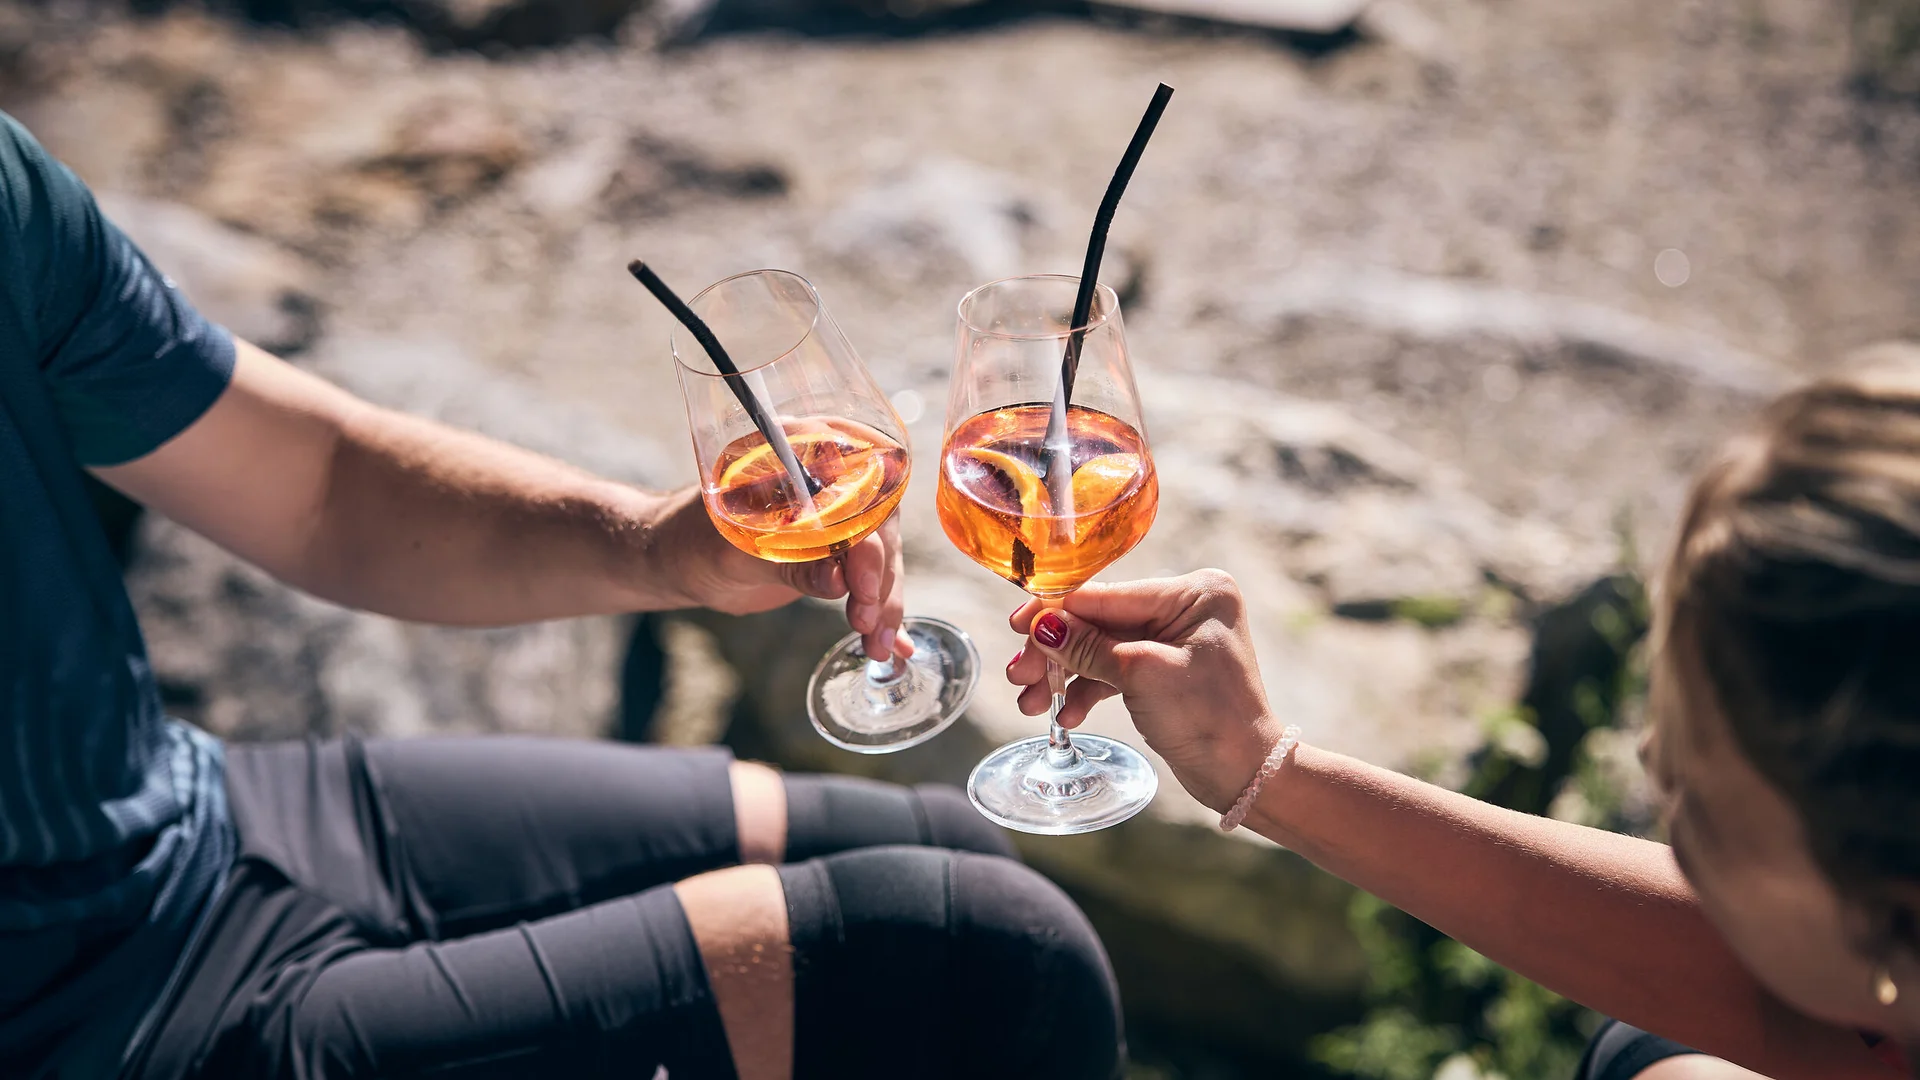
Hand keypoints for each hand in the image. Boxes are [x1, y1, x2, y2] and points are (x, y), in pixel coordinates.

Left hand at [651, 487, 909, 659]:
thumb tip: (839, 580)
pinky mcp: (838, 551)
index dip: (870, 537)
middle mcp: (830, 479)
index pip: (860, 490)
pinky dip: (881, 611)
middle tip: (868, 622)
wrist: (677, 559)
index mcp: (804, 453)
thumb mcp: (734, 552)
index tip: (862, 584)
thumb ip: (788, 563)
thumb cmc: (692, 540)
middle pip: (880, 527)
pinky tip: (895, 645)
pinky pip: (869, 579)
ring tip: (878, 646)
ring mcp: (838, 516)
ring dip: (884, 605)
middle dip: (881, 581)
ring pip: (882, 559)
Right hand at [1007, 570, 1282, 811]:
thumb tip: (1040, 626)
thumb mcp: (1143, 676)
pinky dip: (1088, 691)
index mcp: (1195, 592)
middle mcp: (1187, 606)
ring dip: (1065, 676)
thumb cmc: (1210, 719)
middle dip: (1057, 652)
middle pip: (1100, 621)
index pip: (1107, 594)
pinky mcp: (1165, 668)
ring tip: (1033, 704)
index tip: (1017, 626)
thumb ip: (1088, 647)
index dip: (1057, 611)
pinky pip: (1114, 670)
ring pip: (1101, 648)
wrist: (1246, 775)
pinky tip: (1066, 716)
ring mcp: (1175, 638)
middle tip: (1020, 677)